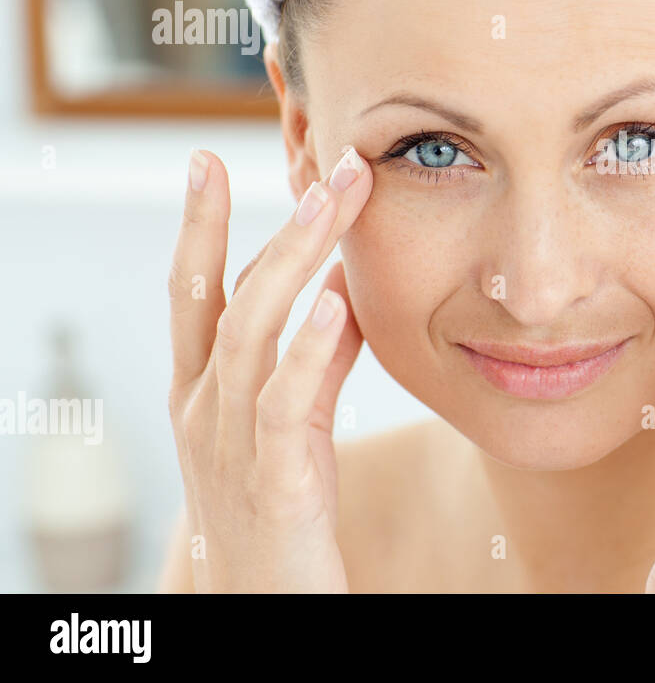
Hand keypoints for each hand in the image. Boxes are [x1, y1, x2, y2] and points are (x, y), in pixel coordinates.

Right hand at [167, 146, 371, 591]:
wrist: (267, 611)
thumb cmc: (279, 506)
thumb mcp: (293, 420)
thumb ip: (316, 356)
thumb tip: (342, 285)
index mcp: (200, 391)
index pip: (195, 292)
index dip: (201, 226)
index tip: (207, 161)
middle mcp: (203, 409)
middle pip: (224, 298)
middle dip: (272, 226)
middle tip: (324, 167)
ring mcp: (232, 445)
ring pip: (248, 336)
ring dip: (293, 262)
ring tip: (332, 204)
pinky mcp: (276, 482)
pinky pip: (284, 406)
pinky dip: (308, 351)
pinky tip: (339, 307)